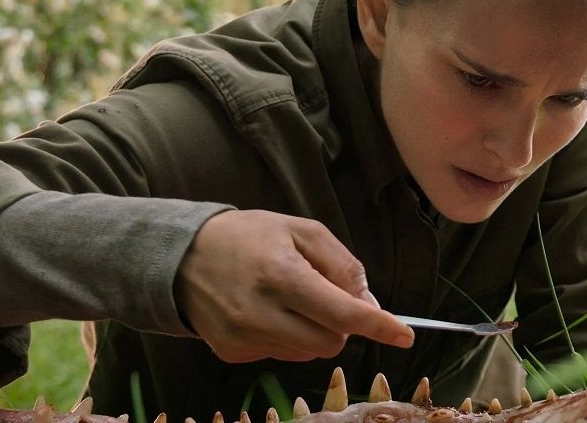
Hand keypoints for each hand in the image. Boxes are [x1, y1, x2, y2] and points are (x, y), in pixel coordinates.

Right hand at [176, 210, 412, 362]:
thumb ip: (341, 264)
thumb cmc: (250, 237)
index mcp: (281, 275)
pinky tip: (268, 312)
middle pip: (330, 342)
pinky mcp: (231, 353)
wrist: (181, 256)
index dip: (378, 326)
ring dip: (315, 332)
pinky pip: (281, 356)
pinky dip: (289, 338)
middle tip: (327, 297)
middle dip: (342, 325)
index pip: (342, 313)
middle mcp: (260, 313)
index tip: (405, 335)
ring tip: (291, 300)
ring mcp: (243, 338)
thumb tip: (368, 303)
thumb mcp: (301, 231)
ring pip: (308, 353)